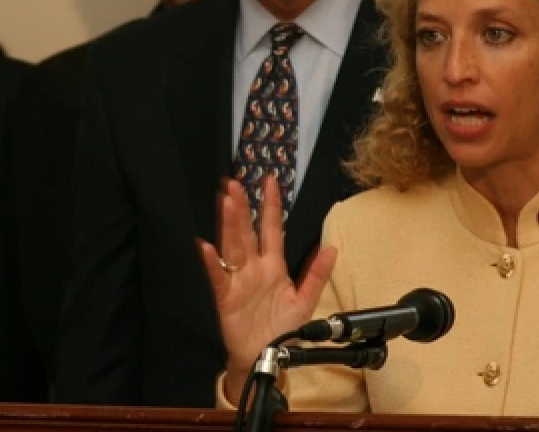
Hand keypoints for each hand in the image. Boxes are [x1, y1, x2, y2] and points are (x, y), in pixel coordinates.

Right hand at [198, 176, 336, 404]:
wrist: (266, 357)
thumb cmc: (283, 331)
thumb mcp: (305, 301)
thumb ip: (316, 274)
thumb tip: (332, 248)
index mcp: (273, 266)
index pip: (272, 229)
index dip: (271, 206)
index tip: (269, 182)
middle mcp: (254, 268)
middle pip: (247, 232)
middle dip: (242, 208)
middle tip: (235, 183)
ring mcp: (238, 280)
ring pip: (233, 246)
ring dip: (229, 224)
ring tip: (226, 202)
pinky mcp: (226, 296)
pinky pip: (218, 276)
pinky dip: (212, 263)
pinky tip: (207, 247)